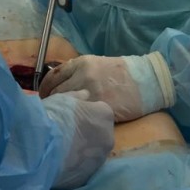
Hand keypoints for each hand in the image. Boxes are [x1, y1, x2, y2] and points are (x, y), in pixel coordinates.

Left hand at [39, 53, 175, 122]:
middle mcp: (83, 75)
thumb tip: (59, 87)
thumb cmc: (122, 74)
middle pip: (55, 92)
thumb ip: (78, 73)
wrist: (147, 80)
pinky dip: (74, 121)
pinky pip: (79, 115)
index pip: (53, 76)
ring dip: (60, 113)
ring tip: (59, 121)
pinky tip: (73, 126)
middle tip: (48, 114)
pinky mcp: (100, 107)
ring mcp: (91, 91)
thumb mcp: (98, 66)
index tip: (42, 98)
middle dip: (49, 103)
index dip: (44, 89)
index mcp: (82, 63)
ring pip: (65, 104)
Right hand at [42, 90, 113, 189]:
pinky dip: (74, 167)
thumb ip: (78, 96)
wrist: (39, 147)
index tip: (71, 117)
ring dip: (81, 151)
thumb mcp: (63, 98)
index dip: (84, 113)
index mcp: (104, 115)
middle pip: (99, 134)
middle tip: (65, 133)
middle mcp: (108, 138)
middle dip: (86, 133)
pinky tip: (58, 163)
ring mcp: (99, 160)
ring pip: (92, 153)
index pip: (99, 112)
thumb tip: (87, 94)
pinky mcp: (86, 177)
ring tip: (60, 150)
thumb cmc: (53, 116)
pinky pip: (81, 169)